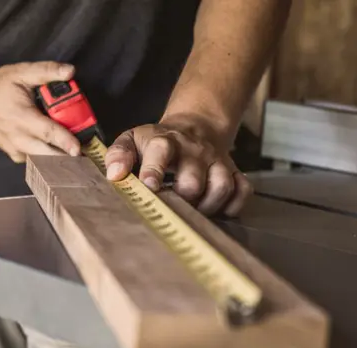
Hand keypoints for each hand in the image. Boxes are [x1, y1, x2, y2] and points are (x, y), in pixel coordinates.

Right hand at [0, 62, 80, 161]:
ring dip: (58, 160)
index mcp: (22, 117)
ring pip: (41, 161)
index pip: (47, 132)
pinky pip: (34, 160)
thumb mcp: (21, 72)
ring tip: (75, 156)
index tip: (78, 149)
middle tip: (85, 158)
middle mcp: (18, 137)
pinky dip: (46, 158)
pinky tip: (56, 151)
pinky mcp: (14, 154)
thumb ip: (46, 71)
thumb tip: (70, 71)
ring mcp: (15, 148)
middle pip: (46, 156)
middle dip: (66, 159)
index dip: (65, 141)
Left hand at [104, 114, 253, 216]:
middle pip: (193, 181)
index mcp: (165, 141)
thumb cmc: (157, 143)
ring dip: (207, 206)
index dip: (154, 170)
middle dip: (182, 198)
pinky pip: (243, 191)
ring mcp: (216, 161)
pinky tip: (218, 209)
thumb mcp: (132, 140)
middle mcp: (194, 151)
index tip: (149, 187)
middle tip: (172, 206)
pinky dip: (233, 205)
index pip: (161, 150)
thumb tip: (114, 175)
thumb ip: (119, 154)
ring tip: (193, 211)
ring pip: (222, 187)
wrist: (195, 127)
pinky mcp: (233, 171)